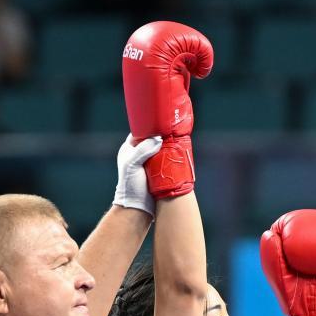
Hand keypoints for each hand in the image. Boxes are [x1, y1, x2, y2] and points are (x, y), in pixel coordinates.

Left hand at [122, 21, 212, 198]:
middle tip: (178, 111)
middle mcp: (141, 150)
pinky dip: (177, 147)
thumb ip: (143, 150)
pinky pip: (170, 153)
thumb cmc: (131, 187)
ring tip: (184, 124)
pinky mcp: (160, 168)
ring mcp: (151, 159)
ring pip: (165, 142)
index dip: (154, 115)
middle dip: (166, 123)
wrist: (137, 209)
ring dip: (173, 135)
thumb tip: (157, 138)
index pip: (144, 125)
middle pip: (156, 130)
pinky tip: (185, 142)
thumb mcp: (133, 165)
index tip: (164, 105)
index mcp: (131, 146)